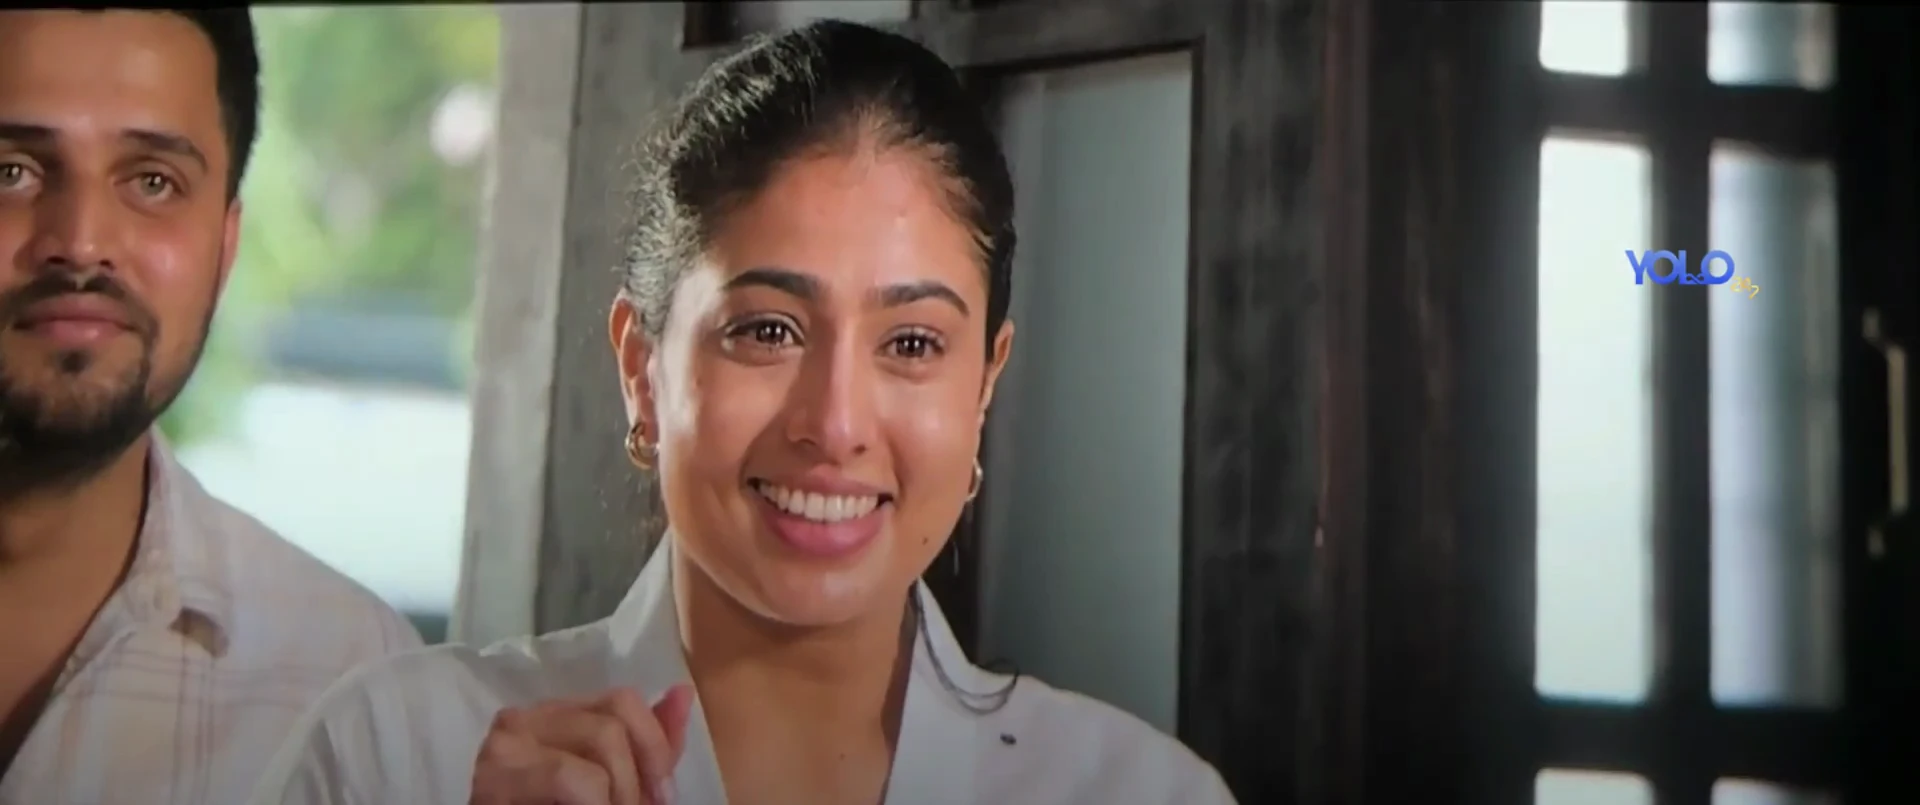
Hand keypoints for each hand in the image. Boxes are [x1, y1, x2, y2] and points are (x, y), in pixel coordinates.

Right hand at [470, 684, 695, 804]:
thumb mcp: (616, 785)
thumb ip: (648, 747)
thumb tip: (683, 692)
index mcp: (555, 716)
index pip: (622, 700)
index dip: (653, 745)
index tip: (664, 795)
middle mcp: (525, 718)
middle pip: (611, 723)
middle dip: (636, 779)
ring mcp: (505, 744)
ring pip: (597, 741)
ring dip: (618, 794)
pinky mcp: (494, 777)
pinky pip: (569, 775)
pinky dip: (595, 802)